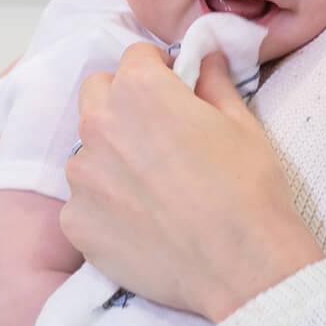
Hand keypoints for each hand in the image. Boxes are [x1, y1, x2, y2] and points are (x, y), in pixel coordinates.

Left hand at [61, 43, 324, 321]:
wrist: (243, 268)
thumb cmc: (249, 191)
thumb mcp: (242, 124)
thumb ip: (214, 82)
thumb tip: (206, 58)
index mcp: (140, 90)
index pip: (135, 57)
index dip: (160, 72)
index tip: (175, 93)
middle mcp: (99, 125)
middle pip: (97, 94)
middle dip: (124, 104)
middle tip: (160, 137)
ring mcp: (82, 177)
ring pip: (88, 151)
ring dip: (112, 158)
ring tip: (153, 189)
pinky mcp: (76, 222)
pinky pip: (83, 201)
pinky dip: (106, 207)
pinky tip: (143, 224)